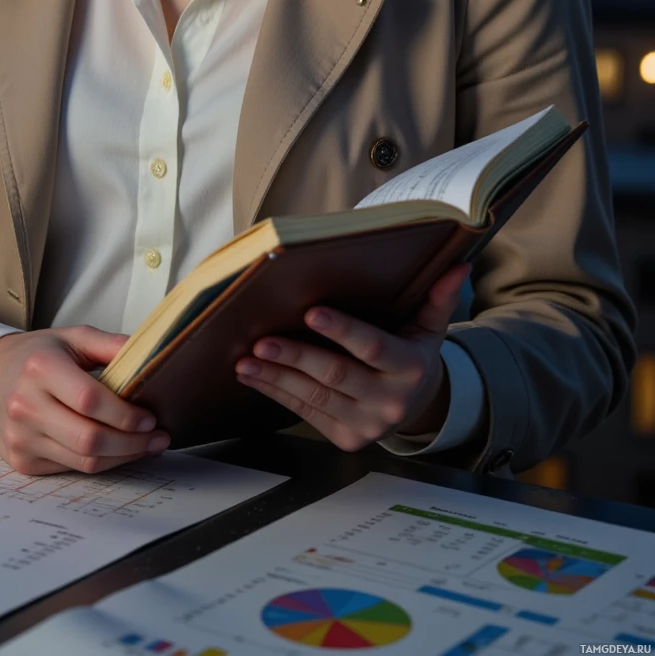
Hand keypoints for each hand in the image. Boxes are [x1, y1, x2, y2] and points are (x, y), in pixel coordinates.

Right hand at [0, 325, 170, 475]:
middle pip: (89, 439)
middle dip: (132, 443)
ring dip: (123, 457)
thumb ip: (110, 345)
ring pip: (84, 462)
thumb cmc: (35, 356)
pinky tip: (117, 451)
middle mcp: (26, 405)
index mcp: (40, 368)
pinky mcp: (22, 461)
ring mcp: (21, 438)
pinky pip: (72, 469)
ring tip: (146, 446)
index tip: (150, 417)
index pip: (89, 400)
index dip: (125, 414)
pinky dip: (101, 463)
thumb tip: (152, 356)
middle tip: (158, 437)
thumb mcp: (71, 338)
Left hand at [234, 263, 470, 450]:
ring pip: (314, 397)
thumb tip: (458, 266)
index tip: (311, 311)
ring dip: (276, 377)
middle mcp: (389, 402)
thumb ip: (439, 298)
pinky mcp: (346, 439)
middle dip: (296, 357)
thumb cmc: (413, 354)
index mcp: (410, 369)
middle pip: (336, 375)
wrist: (416, 406)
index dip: (342, 331)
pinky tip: (254, 376)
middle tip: (263, 340)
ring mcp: (367, 425)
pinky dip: (277, 393)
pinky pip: (306, 413)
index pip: (373, 348)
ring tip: (246, 360)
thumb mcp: (430, 328)